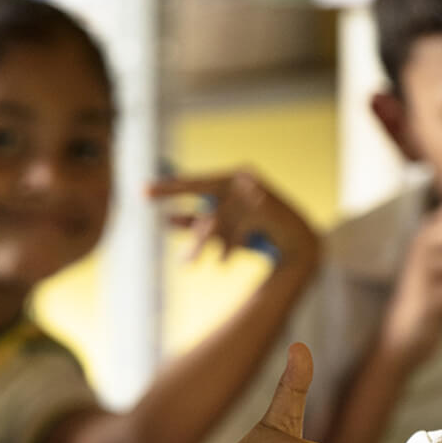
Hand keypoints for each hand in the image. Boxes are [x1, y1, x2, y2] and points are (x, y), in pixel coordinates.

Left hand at [149, 169, 319, 268]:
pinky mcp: (266, 206)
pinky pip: (236, 229)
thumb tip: (166, 220)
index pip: (195, 181)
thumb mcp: (225, 228)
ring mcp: (256, 190)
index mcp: (231, 177)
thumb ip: (199, 222)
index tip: (142, 191)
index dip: (169, 187)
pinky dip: (228, 247)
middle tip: (160, 220)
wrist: (299, 244)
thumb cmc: (260, 232)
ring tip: (188, 264)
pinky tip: (222, 263)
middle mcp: (242, 177)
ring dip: (204, 243)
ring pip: (218, 217)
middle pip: (204, 192)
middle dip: (182, 208)